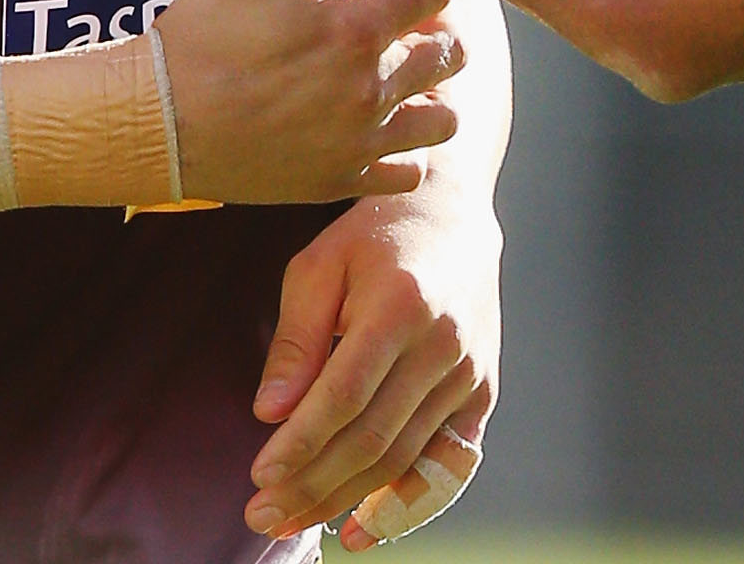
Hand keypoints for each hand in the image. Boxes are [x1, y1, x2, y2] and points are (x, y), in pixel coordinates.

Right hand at [158, 0, 466, 202]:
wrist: (153, 122)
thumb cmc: (199, 32)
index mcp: (355, 27)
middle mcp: (370, 88)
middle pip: (453, 52)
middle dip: (437, 27)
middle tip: (404, 20)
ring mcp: (360, 142)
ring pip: (444, 118)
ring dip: (432, 92)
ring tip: (399, 75)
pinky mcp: (342, 181)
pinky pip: (410, 173)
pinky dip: (406, 152)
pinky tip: (378, 126)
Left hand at [245, 187, 500, 545]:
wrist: (452, 213)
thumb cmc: (373, 236)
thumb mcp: (319, 266)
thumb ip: (295, 339)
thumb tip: (270, 414)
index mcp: (401, 305)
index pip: (345, 395)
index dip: (301, 444)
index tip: (260, 476)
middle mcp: (444, 345)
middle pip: (373, 437)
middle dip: (313, 484)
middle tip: (262, 515)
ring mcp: (470, 372)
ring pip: (403, 456)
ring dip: (345, 498)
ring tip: (293, 520)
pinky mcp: (483, 391)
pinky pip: (446, 463)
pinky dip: (407, 503)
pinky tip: (363, 530)